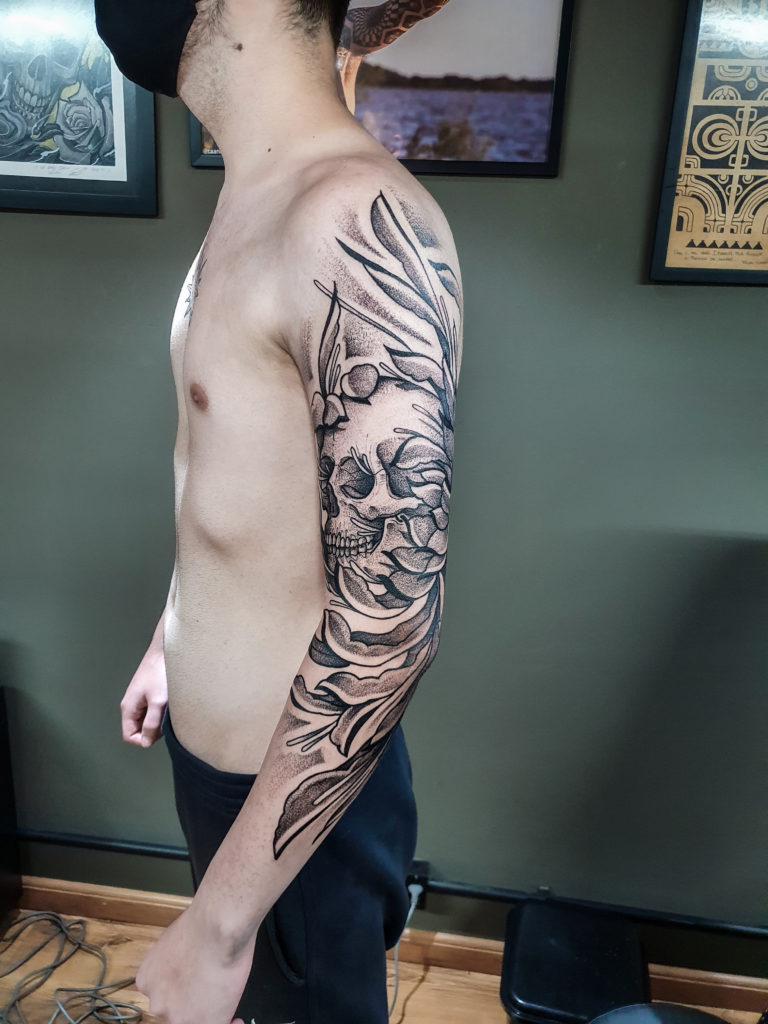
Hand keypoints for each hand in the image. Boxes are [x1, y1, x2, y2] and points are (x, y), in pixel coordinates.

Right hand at [121, 645, 167, 747]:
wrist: (166, 649)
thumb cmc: (160, 673)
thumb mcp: (158, 702)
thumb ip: (152, 724)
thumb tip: (146, 742)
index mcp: (128, 708)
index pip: (129, 735)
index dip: (143, 739)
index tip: (159, 733)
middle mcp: (132, 704)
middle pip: (139, 729)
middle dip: (153, 730)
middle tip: (167, 720)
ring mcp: (141, 698)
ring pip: (148, 719)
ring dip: (159, 720)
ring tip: (170, 710)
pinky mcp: (150, 692)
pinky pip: (153, 709)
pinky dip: (162, 711)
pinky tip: (172, 704)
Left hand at [135, 899, 256, 1023]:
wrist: (218, 926)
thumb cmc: (203, 924)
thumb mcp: (175, 942)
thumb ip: (176, 963)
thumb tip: (189, 967)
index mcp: (147, 980)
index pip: (164, 994)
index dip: (182, 993)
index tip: (194, 991)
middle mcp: (157, 1003)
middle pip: (176, 1009)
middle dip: (193, 1003)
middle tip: (212, 994)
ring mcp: (179, 1017)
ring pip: (194, 1019)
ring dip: (210, 1012)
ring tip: (227, 998)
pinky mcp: (204, 1023)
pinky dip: (228, 1021)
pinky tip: (236, 1018)